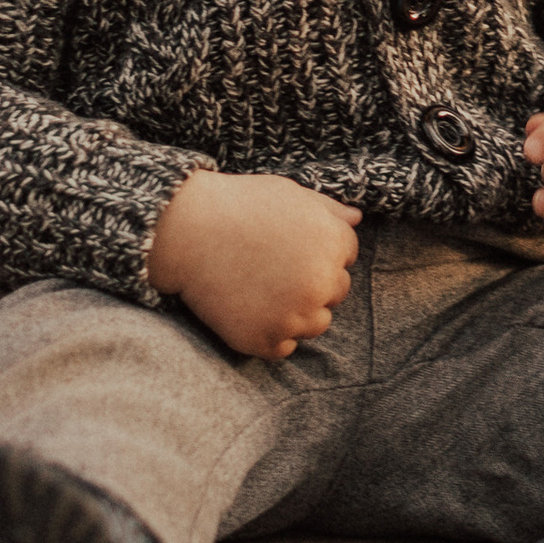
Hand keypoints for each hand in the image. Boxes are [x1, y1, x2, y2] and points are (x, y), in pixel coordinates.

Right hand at [144, 169, 360, 359]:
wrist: (186, 231)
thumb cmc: (239, 205)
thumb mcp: (291, 194)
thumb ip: (328, 209)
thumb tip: (357, 218)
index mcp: (334, 244)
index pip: (346, 259)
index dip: (316, 251)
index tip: (286, 245)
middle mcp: (321, 283)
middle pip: (334, 294)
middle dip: (311, 283)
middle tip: (272, 268)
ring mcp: (293, 316)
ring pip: (315, 325)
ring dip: (297, 313)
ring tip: (261, 288)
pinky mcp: (264, 340)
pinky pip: (283, 348)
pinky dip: (270, 335)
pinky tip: (249, 310)